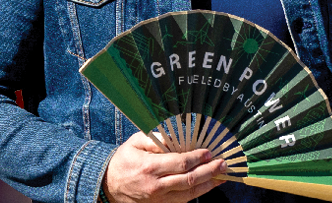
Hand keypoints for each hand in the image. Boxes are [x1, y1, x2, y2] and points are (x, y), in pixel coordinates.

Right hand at [102, 132, 224, 202]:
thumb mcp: (134, 142)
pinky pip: (183, 201)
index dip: (198, 158)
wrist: (108, 186)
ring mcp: (159, 199)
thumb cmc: (123, 161)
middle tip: (223, 163)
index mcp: (149, 167)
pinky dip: (198, 193)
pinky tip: (208, 185)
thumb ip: (155, 138)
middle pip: (189, 180)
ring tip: (222, 176)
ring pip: (190, 194)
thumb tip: (177, 136)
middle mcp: (156, 185)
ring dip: (209, 184)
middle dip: (210, 171)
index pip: (181, 163)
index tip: (209, 152)